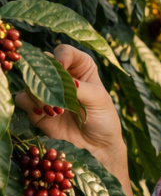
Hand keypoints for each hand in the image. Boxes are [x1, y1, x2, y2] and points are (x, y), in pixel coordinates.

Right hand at [14, 45, 124, 165]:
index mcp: (80, 67)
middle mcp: (60, 76)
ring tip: (57, 110)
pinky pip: (22, 99)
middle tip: (56, 94)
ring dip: (40, 95)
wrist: (96, 144)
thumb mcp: (99, 100)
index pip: (64, 51)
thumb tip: (63, 79)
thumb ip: (81, 88)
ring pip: (29, 82)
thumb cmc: (103, 118)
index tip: (61, 68)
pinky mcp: (35, 107)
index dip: (60, 57)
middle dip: (46, 78)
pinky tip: (47, 114)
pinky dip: (31, 105)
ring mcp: (46, 91)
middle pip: (41, 65)